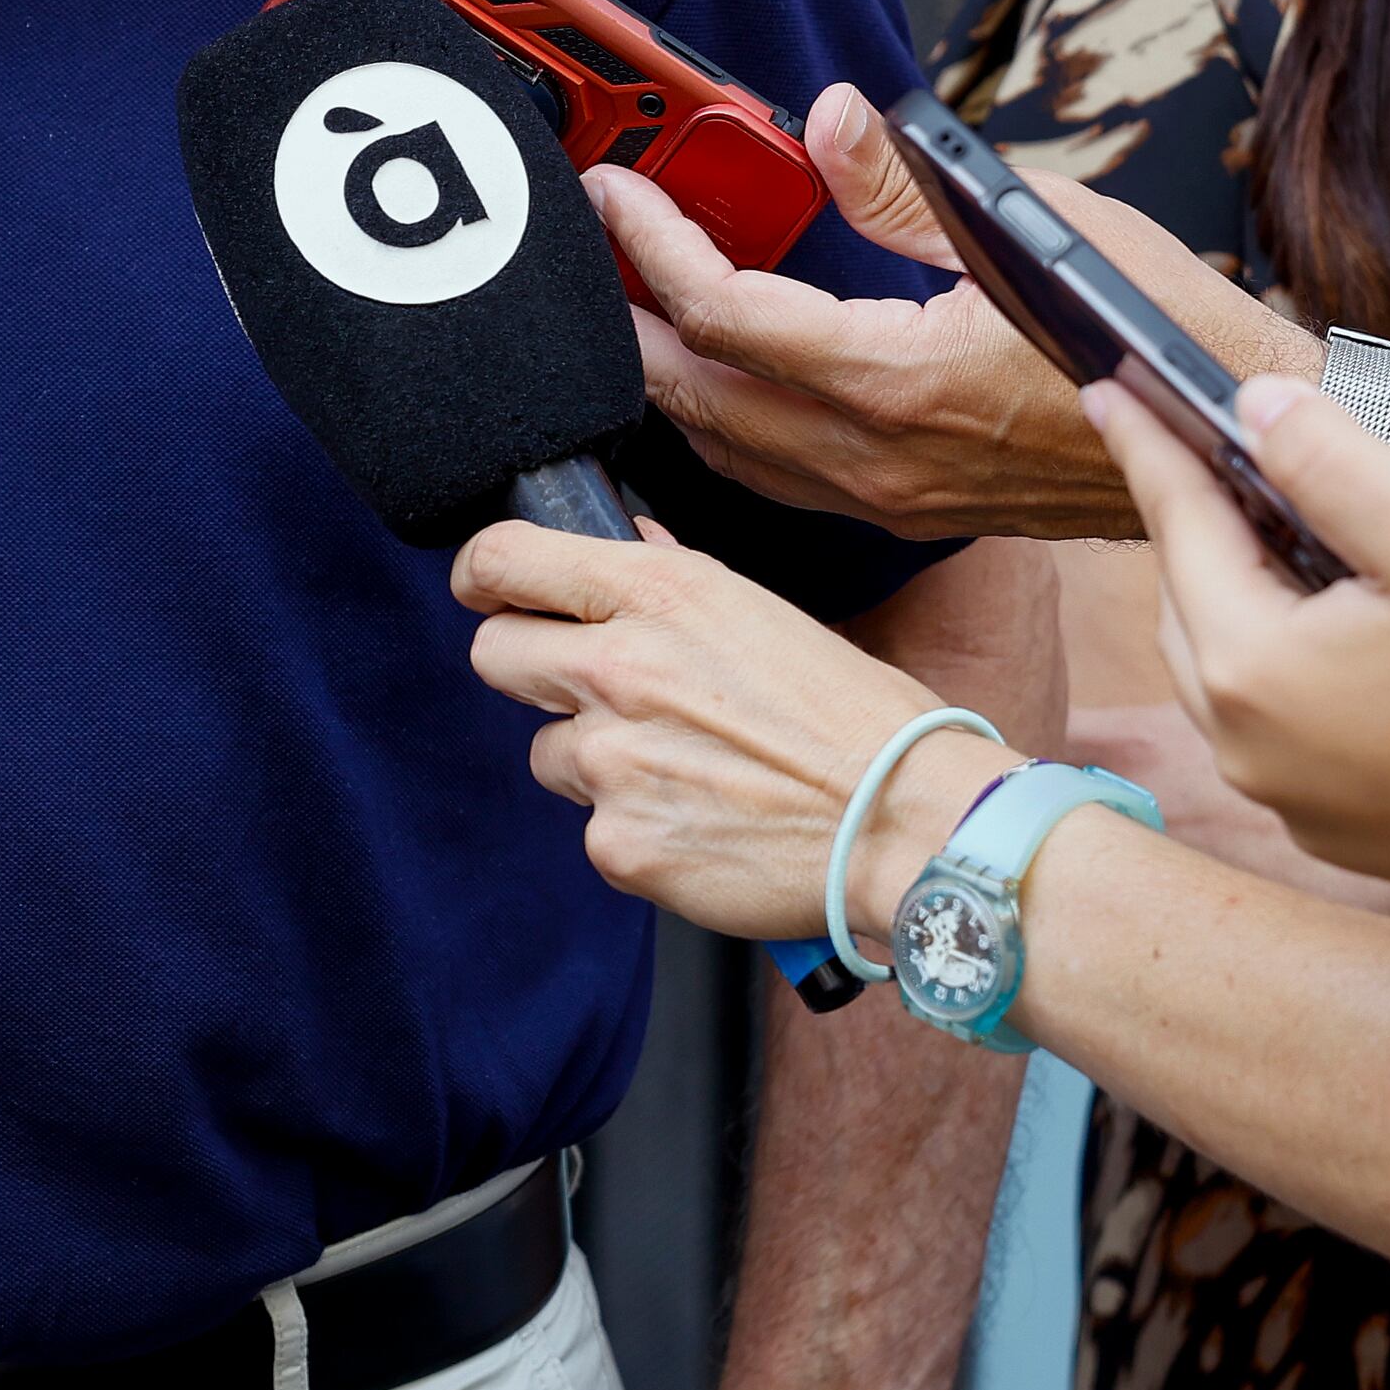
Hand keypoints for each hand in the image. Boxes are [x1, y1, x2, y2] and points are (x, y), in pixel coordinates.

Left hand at [452, 519, 1018, 946]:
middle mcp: (618, 667)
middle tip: (586, 693)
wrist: (908, 825)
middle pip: (492, 654)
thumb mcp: (762, 614)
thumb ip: (673, 582)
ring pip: (547, 753)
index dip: (482, 575)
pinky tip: (702, 827)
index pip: (504, 559)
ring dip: (593, 762)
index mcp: (657, 593)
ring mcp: (611, 761)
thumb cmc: (856, 717)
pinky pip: (594, 831)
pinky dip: (636, 833)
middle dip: (528, 671)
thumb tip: (626, 545)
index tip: (485, 589)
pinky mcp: (619, 845)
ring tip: (683, 772)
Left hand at [605, 86, 1306, 540]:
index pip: (724, 313)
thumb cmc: (1154, 331)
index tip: (616, 191)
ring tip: (637, 301)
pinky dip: (726, 420)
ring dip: (670, 375)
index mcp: (897, 381)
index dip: (654, 243)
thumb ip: (904, 182)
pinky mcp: (911, 510)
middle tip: (599, 248)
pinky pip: (778, 476)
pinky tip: (718, 373)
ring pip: (728, 447)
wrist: (1230, 447)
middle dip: (631, 317)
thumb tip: (822, 118)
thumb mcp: (1031, 226)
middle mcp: (879, 455)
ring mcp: (892, 495)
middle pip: (696, 394)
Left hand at [1090, 374, 1389, 925]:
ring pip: (1226, 672)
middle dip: (1197, 524)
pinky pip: (1276, 731)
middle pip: (1188, 602)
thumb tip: (1252, 405)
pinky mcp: (1342, 833)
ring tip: (1274, 536)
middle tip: (1204, 454)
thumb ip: (1328, 459)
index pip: (1177, 524)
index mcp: (1251, 667)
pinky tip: (1338, 638)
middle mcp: (1246, 747)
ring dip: (1238, 598)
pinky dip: (1284, 669)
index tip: (1104, 388)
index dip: (1147, 445)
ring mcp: (1290, 802)